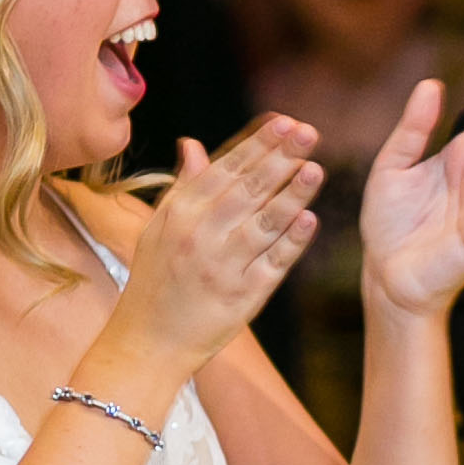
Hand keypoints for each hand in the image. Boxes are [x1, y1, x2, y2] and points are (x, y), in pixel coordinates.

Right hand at [108, 114, 321, 370]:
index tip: (285, 122)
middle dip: (280, 158)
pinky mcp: (243, 296)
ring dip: (292, 196)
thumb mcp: (159, 228)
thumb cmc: (156, 281)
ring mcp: (223, 267)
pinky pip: (273, 264)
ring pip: (264, 224)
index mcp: (180, 214)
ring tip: (316, 169)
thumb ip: (184, 186)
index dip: (258, 145)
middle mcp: (200, 236)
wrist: (147, 343)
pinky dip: (291, 243)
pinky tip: (310, 221)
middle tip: (309, 132)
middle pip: (247, 190)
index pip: (226, 170)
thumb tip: (193, 144)